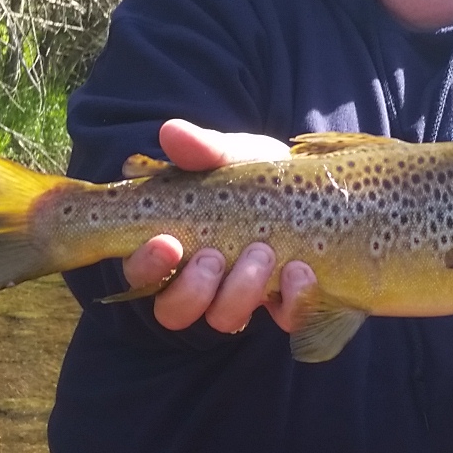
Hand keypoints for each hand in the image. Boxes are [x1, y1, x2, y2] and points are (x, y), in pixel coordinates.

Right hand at [118, 120, 314, 333]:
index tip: (166, 242)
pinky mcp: (284, 306)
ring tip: (262, 252)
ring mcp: (240, 299)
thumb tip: (171, 131)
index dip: (148, 266)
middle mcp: (199, 283)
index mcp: (173, 248)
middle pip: (175, 310)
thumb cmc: (255, 175)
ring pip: (223, 319)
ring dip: (240, 292)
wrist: (311, 186)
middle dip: (194, 288)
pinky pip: (283, 321)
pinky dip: (292, 301)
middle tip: (215, 255)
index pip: (141, 273)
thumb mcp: (233, 157)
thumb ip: (204, 149)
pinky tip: (301, 271)